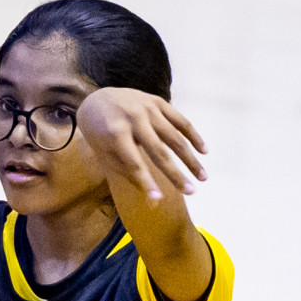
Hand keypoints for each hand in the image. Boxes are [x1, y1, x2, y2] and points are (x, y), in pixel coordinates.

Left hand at [76, 87, 206, 200]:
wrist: (97, 99)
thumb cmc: (100, 134)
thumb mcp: (104, 153)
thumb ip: (126, 172)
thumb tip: (152, 198)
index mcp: (116, 133)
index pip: (134, 164)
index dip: (146, 183)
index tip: (158, 202)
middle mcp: (134, 119)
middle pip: (159, 152)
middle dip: (176, 174)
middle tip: (191, 193)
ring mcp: (148, 108)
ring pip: (175, 137)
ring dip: (191, 159)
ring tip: (203, 177)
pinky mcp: (158, 101)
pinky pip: (180, 120)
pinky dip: (193, 136)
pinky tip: (204, 151)